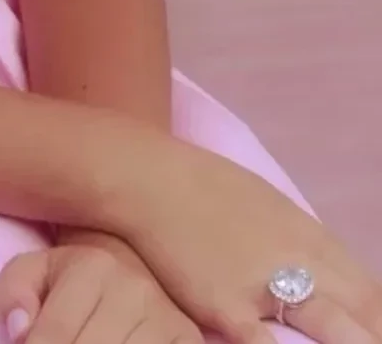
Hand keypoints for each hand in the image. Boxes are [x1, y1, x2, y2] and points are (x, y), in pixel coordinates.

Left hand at [0, 239, 203, 343]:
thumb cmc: (72, 279)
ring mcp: (169, 319)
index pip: (53, 337)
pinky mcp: (190, 339)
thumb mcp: (34, 273)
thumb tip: (22, 331)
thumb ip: (13, 294)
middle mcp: (136, 290)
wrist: (132, 265)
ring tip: (86, 343)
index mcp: (94, 266)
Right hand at [112, 136, 381, 343]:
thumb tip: (322, 272)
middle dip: (373, 333)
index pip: (370, 291)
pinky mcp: (228, 308)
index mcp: (308, 236)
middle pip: (364, 311)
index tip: (375, 330)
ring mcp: (264, 286)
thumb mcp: (266, 202)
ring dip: (349, 339)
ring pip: (336, 328)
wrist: (146, 178)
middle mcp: (298, 260)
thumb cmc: (201, 186)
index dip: (378, 319)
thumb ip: (298, 242)